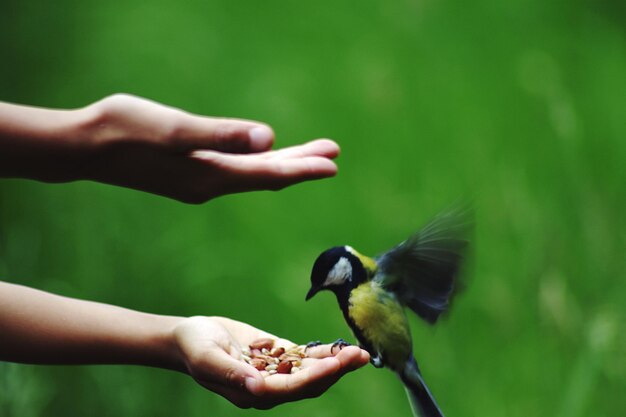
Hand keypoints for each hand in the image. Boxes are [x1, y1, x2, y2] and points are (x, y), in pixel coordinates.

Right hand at [81, 94, 339, 202]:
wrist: (84, 148)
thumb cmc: (123, 130)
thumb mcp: (174, 129)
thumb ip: (220, 135)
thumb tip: (267, 139)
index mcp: (210, 175)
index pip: (268, 173)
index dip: (303, 167)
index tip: (333, 162)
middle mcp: (209, 185)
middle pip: (266, 176)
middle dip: (301, 165)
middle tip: (333, 153)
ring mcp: (198, 183)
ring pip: (252, 175)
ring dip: (283, 164)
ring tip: (311, 154)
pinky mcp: (188, 176)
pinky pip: (235, 173)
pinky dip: (258, 165)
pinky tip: (263, 157)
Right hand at [173, 316, 369, 408]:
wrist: (188, 337)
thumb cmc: (194, 347)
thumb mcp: (208, 359)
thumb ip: (232, 374)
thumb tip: (257, 387)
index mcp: (252, 393)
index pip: (290, 388)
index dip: (314, 377)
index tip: (336, 364)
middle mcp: (267, 387)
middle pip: (308, 384)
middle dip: (335, 371)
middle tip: (360, 356)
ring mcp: (273, 373)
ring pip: (310, 372)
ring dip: (334, 362)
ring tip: (359, 353)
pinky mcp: (275, 356)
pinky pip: (302, 358)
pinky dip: (321, 353)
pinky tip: (339, 348)